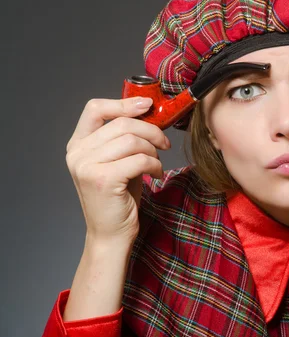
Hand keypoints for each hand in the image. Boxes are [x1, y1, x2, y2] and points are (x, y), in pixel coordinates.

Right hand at [65, 97, 170, 242]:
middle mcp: (77, 153)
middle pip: (122, 123)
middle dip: (151, 130)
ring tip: (157, 163)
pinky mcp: (103, 179)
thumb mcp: (119, 160)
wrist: (111, 234)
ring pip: (132, 140)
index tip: (148, 105)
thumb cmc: (119, 196)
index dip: (124, 103)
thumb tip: (148, 110)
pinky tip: (156, 174)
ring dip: (153, 150)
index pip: (95, 108)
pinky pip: (139, 159)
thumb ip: (124, 137)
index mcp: (78, 144)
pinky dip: (154, 165)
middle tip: (164, 143)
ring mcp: (87, 166)